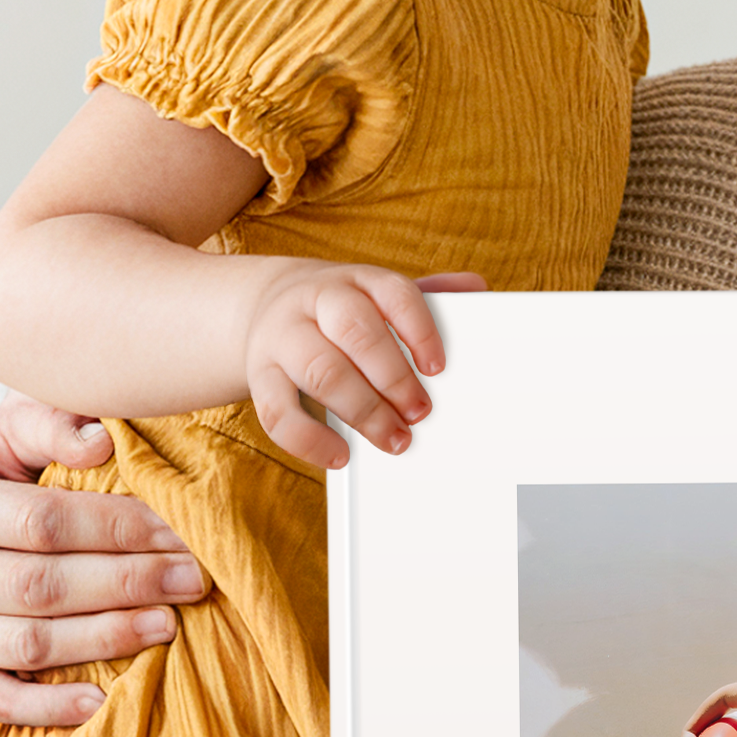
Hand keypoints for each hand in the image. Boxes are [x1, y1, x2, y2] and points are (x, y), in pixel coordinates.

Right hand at [0, 394, 210, 726]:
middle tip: (194, 580)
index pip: (43, 521)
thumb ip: (49, 426)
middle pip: (41, 586)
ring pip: (27, 644)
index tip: (184, 530)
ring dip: (105, 637)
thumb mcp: (5, 439)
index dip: (120, 528)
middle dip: (128, 582)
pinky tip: (102, 701)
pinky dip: (48, 708)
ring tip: (168, 625)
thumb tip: (103, 441)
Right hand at [243, 268, 484, 470]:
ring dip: (363, 411)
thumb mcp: (376, 295)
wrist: (266, 308)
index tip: (438, 368)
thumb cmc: (339, 311)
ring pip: (321, 371)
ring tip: (394, 438)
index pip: (391, 293)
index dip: (418, 330)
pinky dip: (310, 440)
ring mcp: (283, 338)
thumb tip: (475, 289)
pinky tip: (340, 456)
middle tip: (421, 412)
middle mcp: (316, 302)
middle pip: (354, 332)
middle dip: (393, 377)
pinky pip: (277, 412)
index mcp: (356, 280)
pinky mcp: (261, 377)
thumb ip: (425, 295)